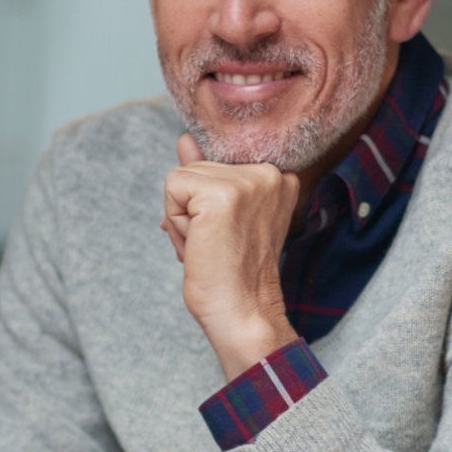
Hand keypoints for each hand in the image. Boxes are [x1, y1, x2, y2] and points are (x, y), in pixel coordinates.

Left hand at [162, 134, 300, 377]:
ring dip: (184, 217)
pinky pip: (172, 186)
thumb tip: (185, 139)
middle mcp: (270, 172)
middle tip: (218, 244)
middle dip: (193, 210)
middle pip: (196, 168)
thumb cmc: (232, 273)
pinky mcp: (223, 194)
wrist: (243, 312)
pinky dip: (177, 222)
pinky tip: (202, 244)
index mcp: (279, 176)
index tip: (229, 235)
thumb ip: (205, 174)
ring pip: (182, 177)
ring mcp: (248, 180)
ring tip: (212, 246)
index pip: (217, 163)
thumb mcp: (220, 217)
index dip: (207, 202)